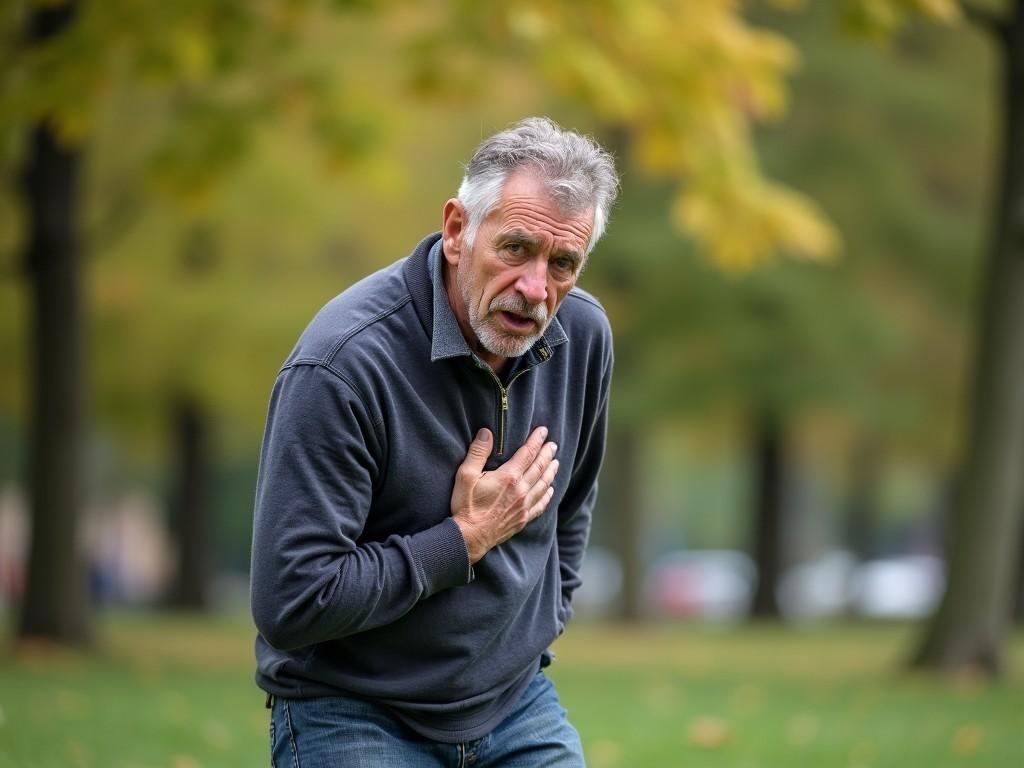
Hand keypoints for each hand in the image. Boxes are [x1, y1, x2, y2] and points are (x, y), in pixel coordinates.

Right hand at [451, 427, 558, 563]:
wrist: (470, 537)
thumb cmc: (466, 506)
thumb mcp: (465, 475)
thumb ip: (477, 452)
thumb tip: (487, 432)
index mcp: (509, 477)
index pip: (528, 453)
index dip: (536, 440)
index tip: (544, 431)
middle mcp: (521, 490)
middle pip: (539, 468)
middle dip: (547, 454)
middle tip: (553, 445)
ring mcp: (524, 506)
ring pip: (543, 485)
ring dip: (550, 472)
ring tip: (556, 462)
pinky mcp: (523, 519)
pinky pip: (541, 505)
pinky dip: (547, 495)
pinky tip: (550, 490)